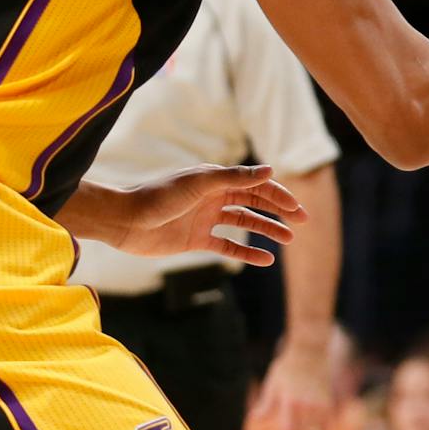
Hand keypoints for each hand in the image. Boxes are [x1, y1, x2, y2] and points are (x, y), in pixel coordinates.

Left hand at [105, 164, 307, 265]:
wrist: (125, 220)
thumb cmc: (159, 196)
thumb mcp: (200, 183)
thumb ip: (235, 177)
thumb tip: (270, 169)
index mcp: (216, 179)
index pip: (255, 185)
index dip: (278, 194)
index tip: (297, 208)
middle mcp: (213, 197)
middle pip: (254, 202)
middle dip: (279, 210)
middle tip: (303, 221)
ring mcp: (205, 218)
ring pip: (244, 223)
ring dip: (267, 230)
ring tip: (289, 239)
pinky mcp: (196, 240)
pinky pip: (228, 246)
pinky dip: (246, 253)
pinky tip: (266, 259)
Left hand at [251, 336, 338, 429]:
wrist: (310, 349)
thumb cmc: (288, 365)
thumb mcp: (273, 383)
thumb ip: (265, 403)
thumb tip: (253, 419)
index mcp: (291, 402)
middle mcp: (307, 406)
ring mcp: (320, 404)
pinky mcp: (329, 400)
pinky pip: (328, 423)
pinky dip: (322, 428)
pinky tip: (315, 429)